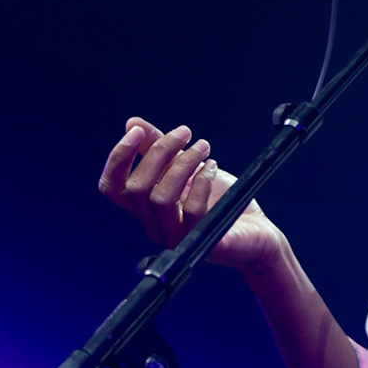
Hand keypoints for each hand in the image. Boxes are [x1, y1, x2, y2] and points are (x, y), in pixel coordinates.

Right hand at [98, 117, 287, 276]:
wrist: (256, 231)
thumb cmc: (218, 198)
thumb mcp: (186, 165)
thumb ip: (157, 147)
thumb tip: (132, 122)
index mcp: (144, 207)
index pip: (112, 188)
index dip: (118, 158)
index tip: (137, 131)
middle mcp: (154, 224)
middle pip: (137, 190)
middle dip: (160, 153)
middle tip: (186, 132)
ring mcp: (176, 237)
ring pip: (161, 199)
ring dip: (183, 164)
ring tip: (204, 147)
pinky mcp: (202, 245)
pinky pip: (193, 212)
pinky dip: (202, 182)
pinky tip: (213, 168)